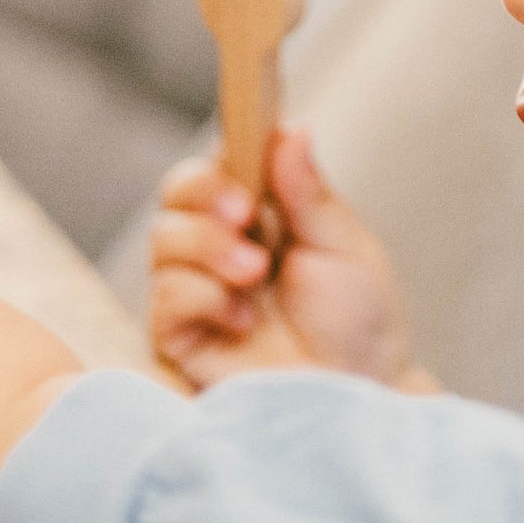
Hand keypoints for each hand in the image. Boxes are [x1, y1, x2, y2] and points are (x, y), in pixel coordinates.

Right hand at [149, 126, 438, 393]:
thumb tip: (290, 128)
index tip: (249, 159)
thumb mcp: (344, 247)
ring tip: (256, 276)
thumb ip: (308, 192)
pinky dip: (204, 297)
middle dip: (207, 194)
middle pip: (177, 192)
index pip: (220, 164)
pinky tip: (242, 320)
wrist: (358, 394)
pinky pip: (166, 295)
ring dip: (209, 248)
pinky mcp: (179, 336)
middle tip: (246, 215)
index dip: (225, 158)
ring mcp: (196, 290)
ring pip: (164, 238)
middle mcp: (220, 246)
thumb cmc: (359, 324)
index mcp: (263, 215)